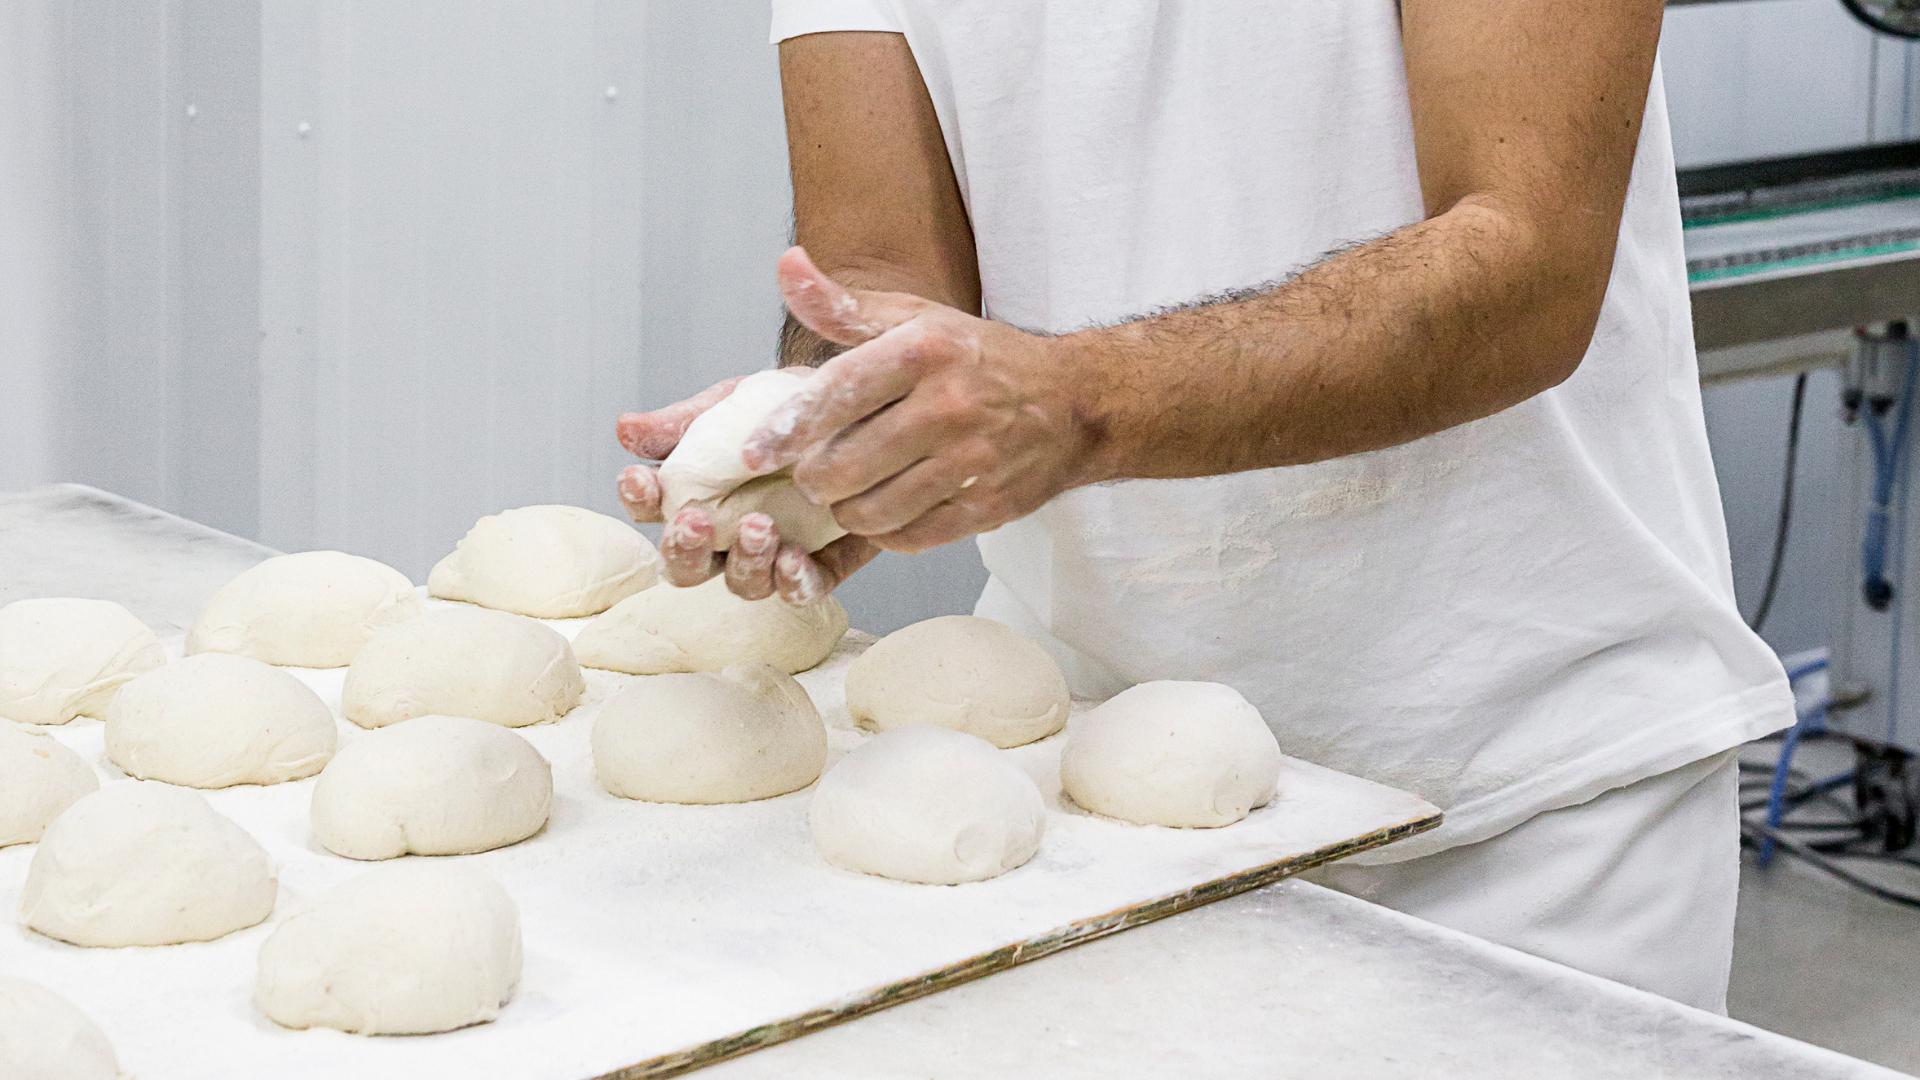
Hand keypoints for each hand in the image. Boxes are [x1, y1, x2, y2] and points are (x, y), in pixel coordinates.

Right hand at [615, 378, 881, 603]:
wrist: (855, 406)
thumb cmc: (783, 409)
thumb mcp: (733, 403)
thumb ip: (684, 421)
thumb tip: (625, 430)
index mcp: (693, 494)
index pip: (650, 506)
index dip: (638, 497)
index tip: (641, 478)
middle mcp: (726, 537)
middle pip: (685, 566)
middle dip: (682, 547)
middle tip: (694, 521)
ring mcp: (772, 557)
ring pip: (742, 583)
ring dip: (744, 562)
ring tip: (759, 527)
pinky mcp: (822, 566)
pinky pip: (802, 590)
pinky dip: (794, 582)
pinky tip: (794, 559)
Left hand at [743, 247, 1095, 552]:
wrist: (1073, 404)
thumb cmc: (980, 358)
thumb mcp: (916, 318)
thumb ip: (843, 306)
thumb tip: (786, 266)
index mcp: (925, 350)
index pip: (836, 393)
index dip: (785, 428)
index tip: (752, 451)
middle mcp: (949, 405)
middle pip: (844, 465)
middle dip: (811, 478)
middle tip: (809, 474)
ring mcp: (972, 460)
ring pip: (871, 509)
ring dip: (844, 509)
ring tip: (844, 494)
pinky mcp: (987, 507)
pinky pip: (910, 536)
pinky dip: (885, 531)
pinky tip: (883, 512)